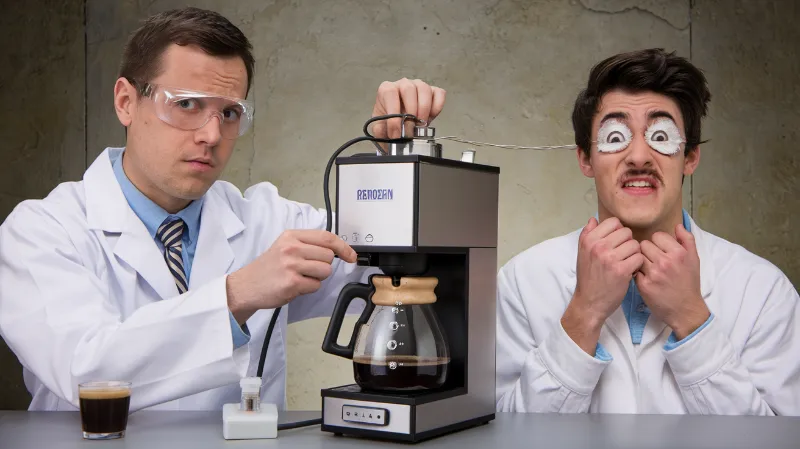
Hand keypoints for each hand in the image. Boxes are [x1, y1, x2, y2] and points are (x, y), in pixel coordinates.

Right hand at [226, 230, 356, 323]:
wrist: (246, 286)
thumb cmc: (269, 268)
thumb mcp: (285, 246)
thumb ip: (308, 245)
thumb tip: (337, 250)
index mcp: (292, 236)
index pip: (326, 237)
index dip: (343, 247)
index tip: (351, 256)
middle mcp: (292, 248)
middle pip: (328, 256)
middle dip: (323, 266)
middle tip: (306, 270)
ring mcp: (291, 265)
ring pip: (325, 271)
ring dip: (317, 278)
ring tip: (300, 277)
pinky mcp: (292, 283)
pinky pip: (316, 286)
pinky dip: (309, 288)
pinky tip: (294, 286)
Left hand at [371, 78, 445, 140]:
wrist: (401, 125)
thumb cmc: (389, 123)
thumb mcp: (380, 128)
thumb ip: (379, 130)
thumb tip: (384, 131)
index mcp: (387, 89)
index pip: (390, 93)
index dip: (394, 113)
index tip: (396, 133)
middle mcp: (403, 84)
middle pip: (409, 89)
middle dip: (411, 111)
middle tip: (411, 129)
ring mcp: (419, 86)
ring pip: (424, 89)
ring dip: (424, 109)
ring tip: (421, 125)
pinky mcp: (433, 92)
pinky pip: (439, 94)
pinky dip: (437, 106)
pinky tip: (431, 117)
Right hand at [562, 217, 643, 354]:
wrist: (589, 302)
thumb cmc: (588, 277)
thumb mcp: (582, 254)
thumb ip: (588, 234)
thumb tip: (594, 219)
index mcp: (589, 240)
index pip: (614, 222)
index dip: (619, 232)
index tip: (616, 243)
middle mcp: (598, 246)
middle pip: (626, 232)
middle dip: (628, 243)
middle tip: (623, 255)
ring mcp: (610, 258)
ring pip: (635, 245)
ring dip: (634, 254)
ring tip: (627, 263)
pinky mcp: (622, 270)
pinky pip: (639, 258)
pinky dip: (637, 265)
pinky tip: (630, 272)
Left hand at [637, 224, 708, 339]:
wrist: (685, 310)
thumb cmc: (689, 283)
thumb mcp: (694, 259)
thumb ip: (687, 240)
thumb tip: (677, 225)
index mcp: (679, 253)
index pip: (657, 236)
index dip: (658, 242)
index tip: (661, 250)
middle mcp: (666, 262)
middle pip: (644, 244)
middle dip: (647, 251)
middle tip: (653, 260)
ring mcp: (653, 274)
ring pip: (637, 256)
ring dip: (641, 260)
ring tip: (649, 268)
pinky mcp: (644, 285)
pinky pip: (634, 270)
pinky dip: (637, 273)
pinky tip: (645, 277)